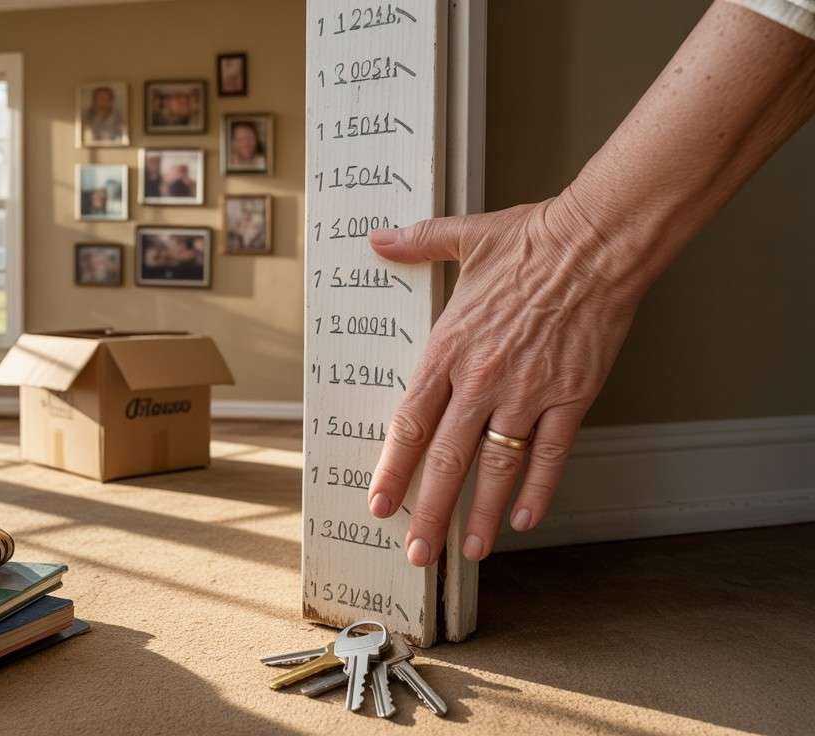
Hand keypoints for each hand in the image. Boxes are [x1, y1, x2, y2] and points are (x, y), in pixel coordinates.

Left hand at [366, 192, 643, 565]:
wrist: (598, 241)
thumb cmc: (532, 240)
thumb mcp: (464, 238)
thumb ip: (416, 245)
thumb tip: (376, 239)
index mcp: (449, 349)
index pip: (410, 424)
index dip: (393, 471)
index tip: (379, 505)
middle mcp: (483, 380)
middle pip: (447, 460)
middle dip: (428, 512)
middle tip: (416, 553)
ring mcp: (529, 393)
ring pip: (497, 467)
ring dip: (481, 514)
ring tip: (467, 551)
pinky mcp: (572, 397)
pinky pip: (551, 455)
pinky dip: (538, 490)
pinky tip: (525, 520)